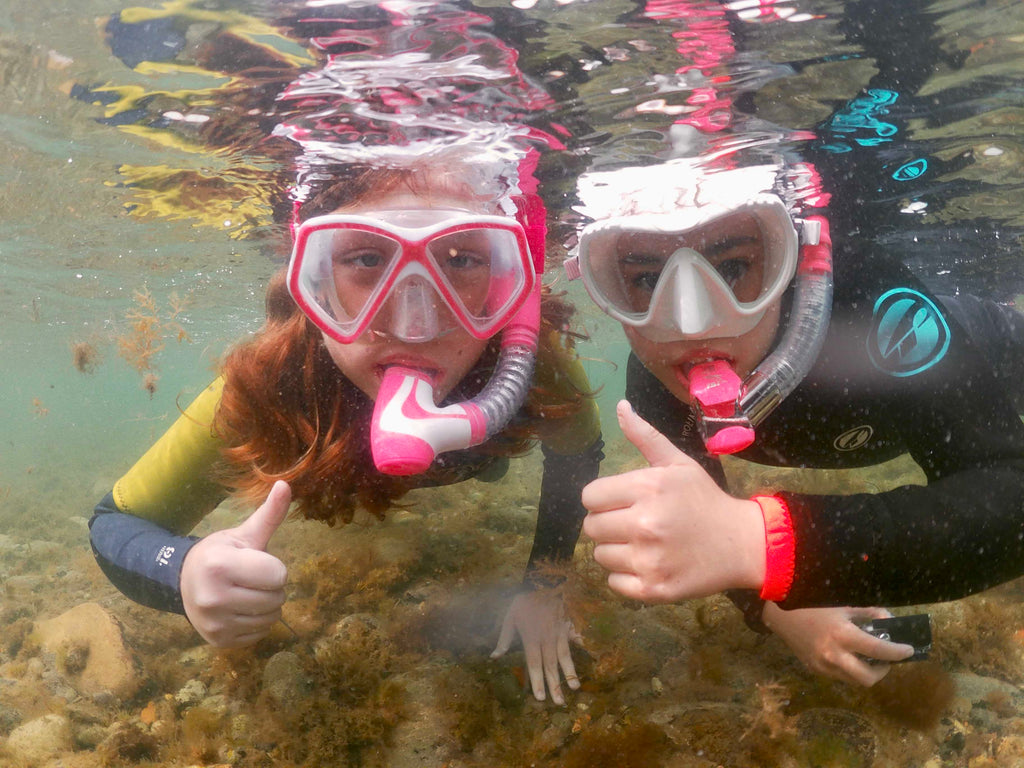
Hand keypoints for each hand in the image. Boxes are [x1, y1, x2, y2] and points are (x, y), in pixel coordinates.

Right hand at [181, 480, 290, 646]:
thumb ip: (268, 514)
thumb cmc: (220, 554)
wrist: (183, 582)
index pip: (278, 575)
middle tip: (251, 579)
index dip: (273, 567)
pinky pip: (260, 634)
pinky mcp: (218, 641)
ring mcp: (214, 623)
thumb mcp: (243, 534)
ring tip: (247, 593)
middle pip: (277, 598)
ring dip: (267, 606)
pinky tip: (240, 610)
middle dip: (272, 587)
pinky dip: (257, 623)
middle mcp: (213, 597)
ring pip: (271, 619)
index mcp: (220, 565)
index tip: (256, 562)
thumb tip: (285, 485)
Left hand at [491, 588, 580, 704]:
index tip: (540, 698)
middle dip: (555, 685)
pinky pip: (576, 637)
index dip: (537, 681)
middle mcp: (547, 638)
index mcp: (531, 638)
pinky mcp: (569, 625)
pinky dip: (582, 646)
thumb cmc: (524, 599)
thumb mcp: (510, 616)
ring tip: (574, 689)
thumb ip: (504, 638)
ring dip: (569, 673)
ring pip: (565, 656)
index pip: (534, 664)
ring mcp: (560, 632)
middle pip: (551, 665)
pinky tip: (591, 657)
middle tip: (559, 703)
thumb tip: (494, 657)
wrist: (542, 579)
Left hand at [581, 400, 765, 602]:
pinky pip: (613, 583)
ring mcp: (648, 560)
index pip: (589, 497)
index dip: (603, 499)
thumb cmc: (704, 500)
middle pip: (591, 527)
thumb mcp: (678, 463)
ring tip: (643, 544)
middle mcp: (644, 524)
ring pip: (600, 556)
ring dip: (616, 550)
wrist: (741, 544)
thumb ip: (645, 436)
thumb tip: (620, 407)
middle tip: (634, 524)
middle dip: (608, 523)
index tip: (622, 502)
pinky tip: (648, 564)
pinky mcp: (653, 589)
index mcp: (647, 488)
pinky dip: (626, 577)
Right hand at [762, 603, 915, 685]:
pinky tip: (847, 654)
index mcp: (842, 635)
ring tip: (867, 656)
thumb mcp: (842, 604)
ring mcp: (822, 665)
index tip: (909, 650)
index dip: (898, 652)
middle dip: (883, 670)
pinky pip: (839, 676)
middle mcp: (833, 655)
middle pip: (868, 678)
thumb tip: (890, 621)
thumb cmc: (811, 603)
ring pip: (854, 681)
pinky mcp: (814, 669)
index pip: (879, 651)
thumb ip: (869, 613)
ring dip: (866, 671)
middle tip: (886, 658)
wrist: (778, 613)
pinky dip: (849, 668)